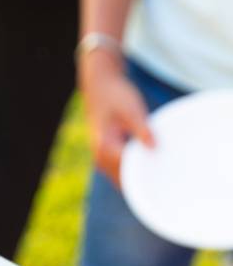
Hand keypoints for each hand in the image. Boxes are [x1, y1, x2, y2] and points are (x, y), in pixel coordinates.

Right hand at [79, 49, 154, 186]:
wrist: (100, 86)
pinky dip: (134, 170)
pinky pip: (120, 171)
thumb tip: (154, 148)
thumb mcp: (132, 109)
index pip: (127, 168)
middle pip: (123, 179)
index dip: (146, 171)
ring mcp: (101, 159)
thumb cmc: (115, 95)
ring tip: (159, 174)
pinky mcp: (106, 156)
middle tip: (166, 179)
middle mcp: (100, 157)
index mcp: (105, 147)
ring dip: (138, 176)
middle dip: (142, 179)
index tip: (164, 174)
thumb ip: (142, 129)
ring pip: (121, 178)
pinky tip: (149, 166)